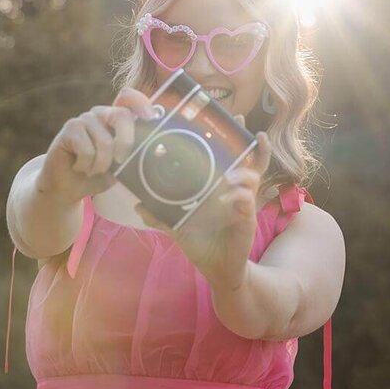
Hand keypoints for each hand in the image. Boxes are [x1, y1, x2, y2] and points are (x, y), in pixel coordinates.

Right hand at [35, 87, 155, 204]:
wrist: (68, 188)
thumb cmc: (97, 175)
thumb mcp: (121, 168)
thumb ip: (136, 156)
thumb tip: (158, 151)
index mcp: (116, 120)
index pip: (128, 98)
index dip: (140, 102)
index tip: (150, 116)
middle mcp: (101, 114)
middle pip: (122, 116)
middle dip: (126, 143)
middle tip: (119, 162)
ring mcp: (84, 119)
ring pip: (105, 141)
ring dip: (101, 165)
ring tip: (93, 170)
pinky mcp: (69, 129)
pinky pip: (86, 150)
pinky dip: (86, 166)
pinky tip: (79, 167)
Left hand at [135, 115, 272, 289]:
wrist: (217, 268)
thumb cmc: (201, 242)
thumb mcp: (177, 226)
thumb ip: (159, 215)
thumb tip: (137, 205)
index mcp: (221, 188)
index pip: (230, 159)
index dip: (232, 139)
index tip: (233, 119)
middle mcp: (236, 192)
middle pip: (250, 162)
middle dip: (251, 144)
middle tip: (247, 128)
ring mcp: (244, 205)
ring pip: (252, 178)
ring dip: (242, 172)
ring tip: (230, 173)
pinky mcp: (247, 220)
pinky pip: (247, 202)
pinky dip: (239, 197)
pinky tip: (229, 197)